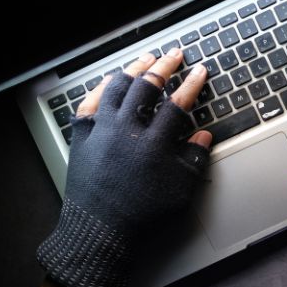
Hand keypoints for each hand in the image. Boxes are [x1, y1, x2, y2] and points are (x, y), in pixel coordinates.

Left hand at [37, 49, 211, 286]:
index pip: (178, 104)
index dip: (192, 85)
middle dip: (164, 67)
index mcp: (154, 143)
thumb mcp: (180, 191)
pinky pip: (90, 103)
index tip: (200, 71)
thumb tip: (204, 136)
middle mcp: (127, 130)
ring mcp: (101, 130)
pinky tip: (110, 81)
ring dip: (133, 70)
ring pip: (117, 87)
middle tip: (175, 55)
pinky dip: (102, 88)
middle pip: (147, 86)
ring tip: (145, 60)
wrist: (100, 231)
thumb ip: (194, 159)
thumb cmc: (143, 215)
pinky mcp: (82, 136)